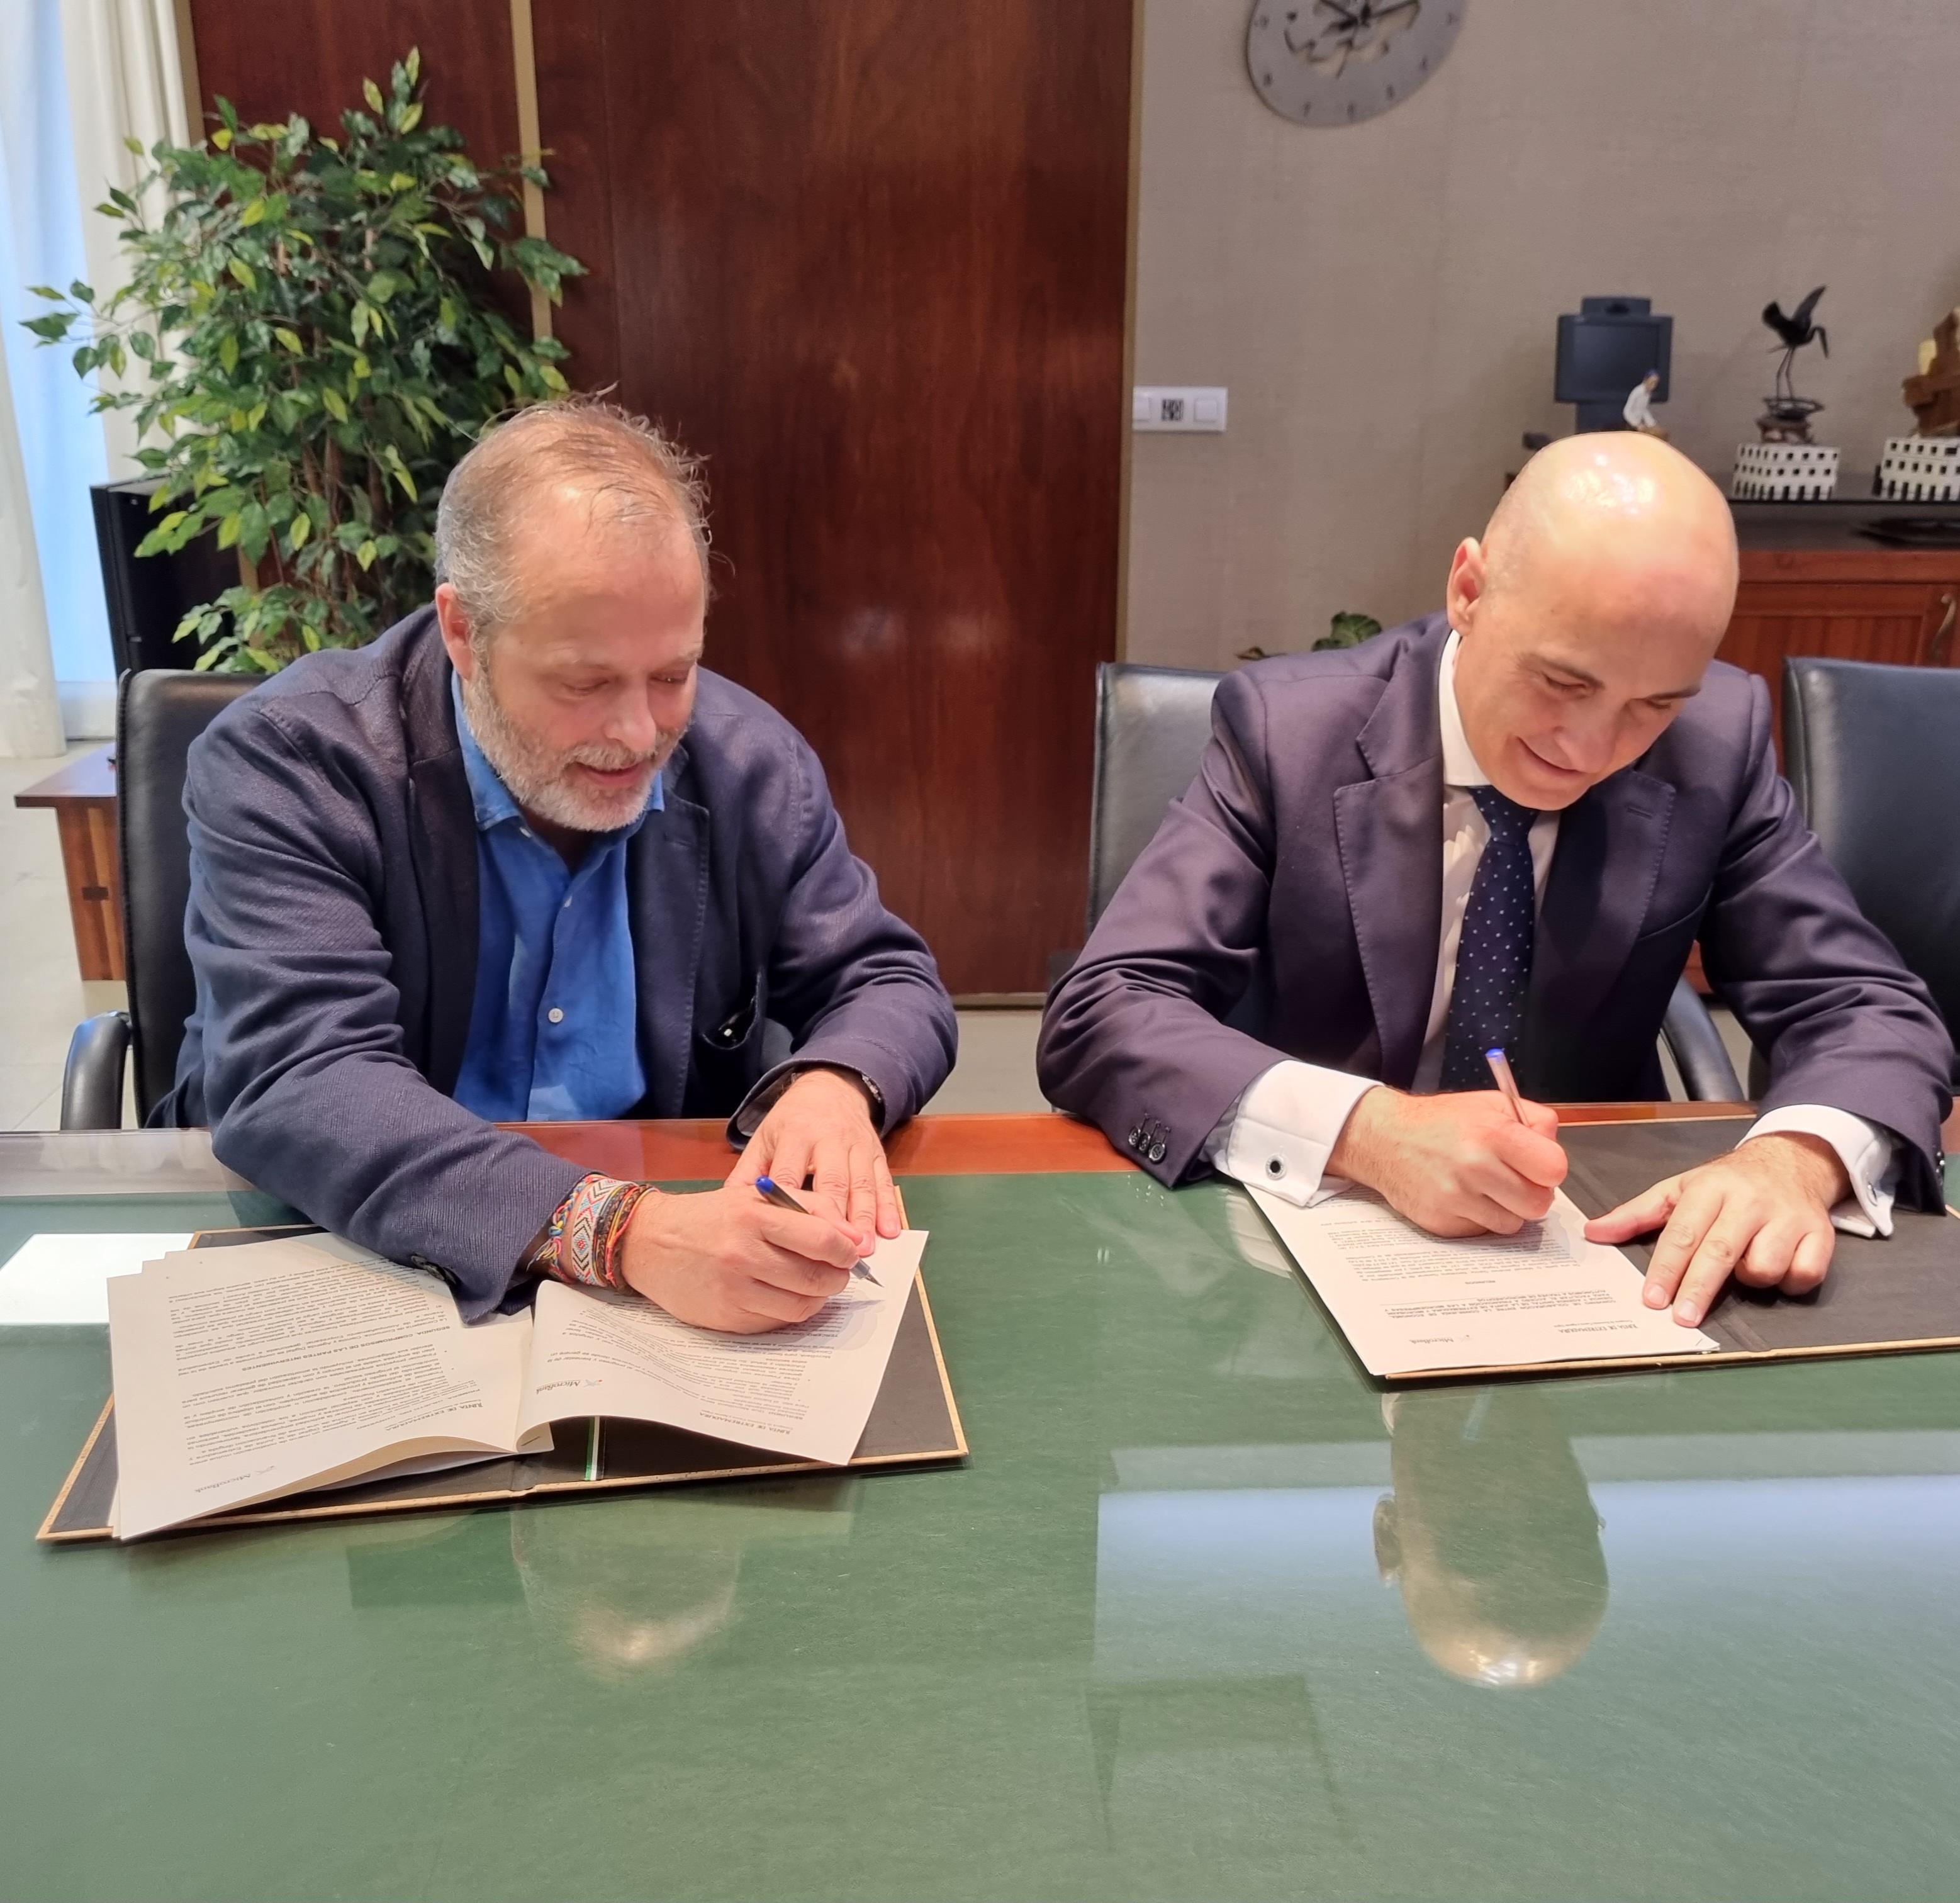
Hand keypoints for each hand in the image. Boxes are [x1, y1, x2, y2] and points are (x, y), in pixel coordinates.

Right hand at [618, 1182, 862, 1332]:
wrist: (652, 1242)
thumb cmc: (712, 1216)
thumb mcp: (757, 1196)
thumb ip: (810, 1208)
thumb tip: (855, 1236)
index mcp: (754, 1216)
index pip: (822, 1238)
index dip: (846, 1249)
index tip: (851, 1251)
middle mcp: (743, 1254)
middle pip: (816, 1277)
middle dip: (838, 1276)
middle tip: (838, 1271)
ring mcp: (734, 1289)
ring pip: (801, 1305)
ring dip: (819, 1297)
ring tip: (815, 1284)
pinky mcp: (727, 1317)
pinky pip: (777, 1322)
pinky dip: (791, 1311)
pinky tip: (786, 1295)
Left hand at [728, 1066, 899, 1244]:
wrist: (831, 1087)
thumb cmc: (792, 1120)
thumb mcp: (765, 1137)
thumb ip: (748, 1172)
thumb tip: (731, 1212)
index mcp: (795, 1134)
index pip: (791, 1174)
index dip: (792, 1207)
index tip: (791, 1239)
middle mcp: (829, 1138)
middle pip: (833, 1181)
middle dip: (836, 1218)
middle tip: (836, 1252)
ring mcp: (857, 1146)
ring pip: (862, 1184)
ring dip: (864, 1218)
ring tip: (863, 1249)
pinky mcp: (877, 1153)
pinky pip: (884, 1181)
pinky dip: (889, 1207)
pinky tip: (890, 1231)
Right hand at [1328, 1087, 1567, 1235]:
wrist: (1384, 1138)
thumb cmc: (1440, 1121)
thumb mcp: (1491, 1103)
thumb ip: (1534, 1122)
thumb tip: (1555, 1155)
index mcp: (1492, 1132)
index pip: (1553, 1169)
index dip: (1549, 1169)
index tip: (1537, 1165)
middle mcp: (1473, 1166)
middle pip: (1538, 1204)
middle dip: (1532, 1194)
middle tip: (1513, 1180)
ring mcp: (1455, 1198)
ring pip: (1512, 1223)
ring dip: (1505, 1209)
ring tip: (1484, 1187)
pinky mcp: (1440, 1222)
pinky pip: (1481, 1231)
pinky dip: (1478, 1218)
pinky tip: (1462, 1196)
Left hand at [1582, 1132, 1844, 1327]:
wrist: (1791, 1160)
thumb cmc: (1726, 1183)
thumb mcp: (1679, 1188)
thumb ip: (1637, 1213)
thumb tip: (1594, 1233)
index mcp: (1710, 1188)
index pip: (1683, 1233)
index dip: (1666, 1269)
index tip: (1651, 1299)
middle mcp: (1750, 1201)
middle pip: (1720, 1252)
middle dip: (1698, 1288)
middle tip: (1681, 1319)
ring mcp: (1789, 1217)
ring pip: (1765, 1266)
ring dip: (1750, 1279)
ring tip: (1743, 1267)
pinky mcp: (1822, 1234)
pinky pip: (1803, 1273)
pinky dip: (1790, 1281)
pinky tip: (1779, 1268)